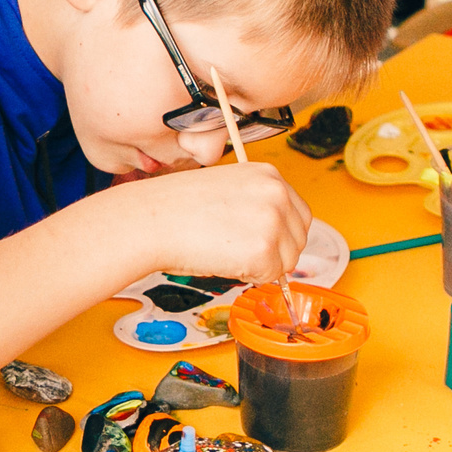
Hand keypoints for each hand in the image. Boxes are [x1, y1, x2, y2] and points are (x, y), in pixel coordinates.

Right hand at [106, 161, 312, 284]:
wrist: (152, 220)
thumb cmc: (177, 207)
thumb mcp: (227, 188)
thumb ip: (257, 204)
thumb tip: (275, 233)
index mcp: (268, 174)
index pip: (298, 213)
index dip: (281, 233)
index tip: (260, 241)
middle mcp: (278, 194)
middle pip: (299, 238)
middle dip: (276, 251)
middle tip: (240, 251)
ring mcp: (273, 222)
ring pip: (288, 261)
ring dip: (262, 265)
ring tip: (227, 251)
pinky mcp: (265, 250)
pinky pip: (270, 276)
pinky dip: (249, 276)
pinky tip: (223, 259)